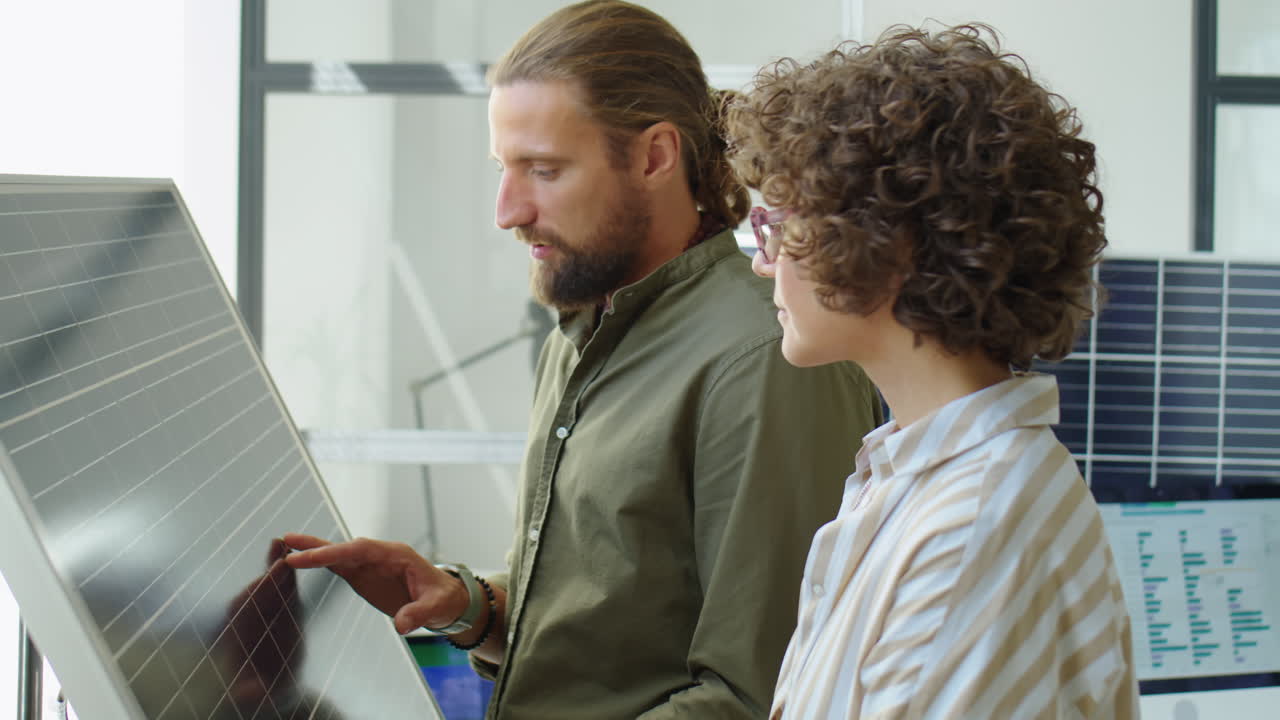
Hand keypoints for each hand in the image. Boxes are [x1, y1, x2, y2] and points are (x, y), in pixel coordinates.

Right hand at [281, 533, 467, 634]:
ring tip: (285, 548)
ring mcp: (370, 565)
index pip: (361, 549)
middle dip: (317, 547)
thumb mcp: (436, 607)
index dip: (335, 552)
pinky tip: (301, 562)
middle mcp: (380, 556)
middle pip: (344, 547)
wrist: (447, 600)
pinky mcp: (364, 576)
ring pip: (338, 554)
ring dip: (314, 552)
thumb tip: (401, 624)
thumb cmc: (443, 598)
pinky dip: (320, 563)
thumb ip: (419, 613)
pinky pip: (339, 566)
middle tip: (287, 542)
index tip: (312, 557)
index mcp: (396, 555)